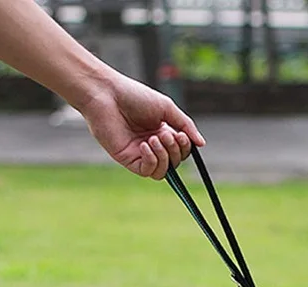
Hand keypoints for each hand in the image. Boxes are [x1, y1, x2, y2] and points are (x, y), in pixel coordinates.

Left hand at [80, 74, 205, 178]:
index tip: (181, 135)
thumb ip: (185, 125)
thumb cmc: (134, 96)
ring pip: (163, 171)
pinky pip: (148, 171)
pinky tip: (145, 146)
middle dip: (174, 150)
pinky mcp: (128, 160)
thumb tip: (201, 144)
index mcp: (162, 133)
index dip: (185, 148)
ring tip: (153, 139)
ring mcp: (140, 154)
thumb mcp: (167, 108)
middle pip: (174, 162)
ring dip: (164, 157)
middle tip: (164, 134)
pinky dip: (152, 161)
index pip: (181, 151)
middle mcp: (152, 146)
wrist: (106, 94)